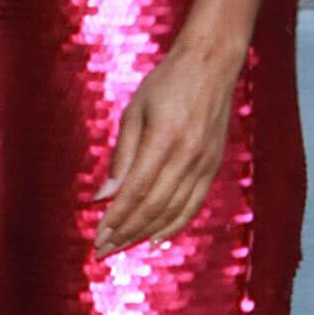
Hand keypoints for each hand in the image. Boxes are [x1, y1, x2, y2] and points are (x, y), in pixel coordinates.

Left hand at [93, 28, 247, 255]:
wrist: (212, 64)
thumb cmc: (166, 83)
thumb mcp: (136, 111)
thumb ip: (122, 155)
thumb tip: (103, 196)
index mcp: (165, 138)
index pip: (136, 190)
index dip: (116, 218)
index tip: (98, 236)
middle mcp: (188, 155)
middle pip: (154, 207)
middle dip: (126, 232)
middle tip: (104, 250)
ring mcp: (205, 163)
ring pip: (175, 211)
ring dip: (147, 233)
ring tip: (124, 247)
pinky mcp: (214, 166)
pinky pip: (194, 204)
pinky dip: (175, 224)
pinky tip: (158, 238)